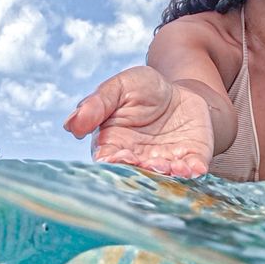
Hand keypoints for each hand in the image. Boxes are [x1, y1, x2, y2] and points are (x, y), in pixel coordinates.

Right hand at [63, 66, 214, 177]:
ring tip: (172, 167)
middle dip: (144, 173)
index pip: (109, 161)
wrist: (181, 90)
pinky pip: (192, 170)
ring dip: (168, 176)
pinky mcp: (192, 159)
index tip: (119, 156)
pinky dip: (193, 172)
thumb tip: (71, 124)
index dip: (114, 162)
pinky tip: (193, 168)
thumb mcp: (120, 87)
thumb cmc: (143, 90)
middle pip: (138, 174)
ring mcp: (166, 162)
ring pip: (165, 177)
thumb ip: (97, 104)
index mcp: (115, 145)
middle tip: (150, 164)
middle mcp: (139, 160)